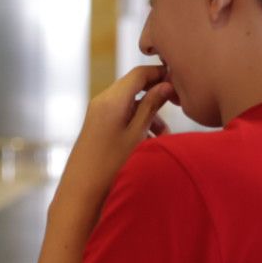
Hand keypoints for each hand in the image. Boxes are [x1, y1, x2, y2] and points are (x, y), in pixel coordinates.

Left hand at [54, 65, 174, 213]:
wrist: (82, 189)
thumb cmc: (111, 164)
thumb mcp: (137, 134)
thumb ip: (152, 106)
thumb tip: (167, 84)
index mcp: (112, 99)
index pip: (139, 73)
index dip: (160, 73)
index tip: (179, 81)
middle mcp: (102, 101)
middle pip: (134, 86)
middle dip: (157, 95)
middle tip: (178, 106)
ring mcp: (98, 112)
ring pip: (130, 103)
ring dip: (150, 114)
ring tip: (166, 136)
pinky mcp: (97, 124)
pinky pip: (122, 115)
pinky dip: (138, 123)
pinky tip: (151, 142)